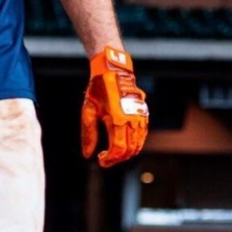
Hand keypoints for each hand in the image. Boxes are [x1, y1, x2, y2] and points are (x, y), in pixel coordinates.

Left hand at [81, 46, 148, 167]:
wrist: (113, 71)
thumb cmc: (98, 90)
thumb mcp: (88, 111)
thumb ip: (88, 133)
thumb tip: (88, 155)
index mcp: (116, 119)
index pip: (118, 149)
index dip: (110, 159)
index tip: (101, 161)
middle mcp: (131, 119)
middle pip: (129, 150)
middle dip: (117, 159)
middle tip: (105, 159)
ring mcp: (140, 116)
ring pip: (138, 144)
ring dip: (126, 153)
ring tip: (113, 153)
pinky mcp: (143, 113)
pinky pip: (142, 135)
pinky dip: (135, 144)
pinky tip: (124, 144)